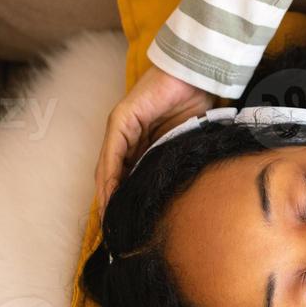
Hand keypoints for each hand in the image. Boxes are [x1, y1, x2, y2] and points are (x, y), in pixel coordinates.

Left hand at [94, 65, 215, 219]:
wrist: (198, 76)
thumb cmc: (197, 105)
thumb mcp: (186, 142)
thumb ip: (176, 160)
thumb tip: (182, 191)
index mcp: (143, 142)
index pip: (128, 175)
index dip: (125, 199)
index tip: (128, 225)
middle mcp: (127, 136)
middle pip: (112, 175)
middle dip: (112, 203)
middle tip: (115, 231)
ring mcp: (121, 128)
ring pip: (108, 168)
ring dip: (107, 195)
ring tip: (110, 220)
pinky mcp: (121, 120)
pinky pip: (113, 154)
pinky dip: (110, 177)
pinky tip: (111, 196)